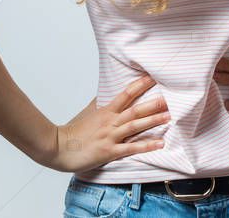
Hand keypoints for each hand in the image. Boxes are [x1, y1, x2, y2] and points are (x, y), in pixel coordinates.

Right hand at [44, 74, 168, 172]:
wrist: (58, 147)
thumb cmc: (73, 131)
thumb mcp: (87, 112)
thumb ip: (100, 102)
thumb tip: (108, 91)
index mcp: (105, 111)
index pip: (126, 94)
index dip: (139, 85)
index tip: (153, 77)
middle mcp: (110, 122)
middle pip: (135, 109)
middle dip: (153, 103)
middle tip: (170, 96)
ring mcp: (110, 137)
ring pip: (135, 126)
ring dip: (153, 121)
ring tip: (169, 116)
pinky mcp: (110, 152)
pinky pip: (132, 148)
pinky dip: (146, 146)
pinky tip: (160, 144)